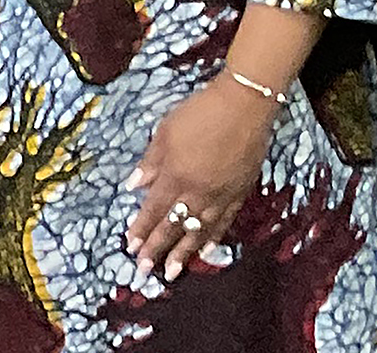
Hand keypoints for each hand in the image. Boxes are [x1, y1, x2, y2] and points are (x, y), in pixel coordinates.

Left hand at [125, 81, 275, 281]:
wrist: (245, 105)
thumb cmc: (200, 112)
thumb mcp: (165, 131)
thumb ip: (151, 161)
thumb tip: (134, 185)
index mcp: (175, 176)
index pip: (154, 209)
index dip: (141, 229)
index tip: (130, 247)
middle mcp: (198, 192)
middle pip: (174, 226)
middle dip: (158, 249)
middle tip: (145, 269)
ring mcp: (221, 195)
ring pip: (200, 230)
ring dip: (184, 252)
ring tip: (173, 272)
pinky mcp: (241, 192)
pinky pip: (225, 222)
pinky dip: (214, 237)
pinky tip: (207, 249)